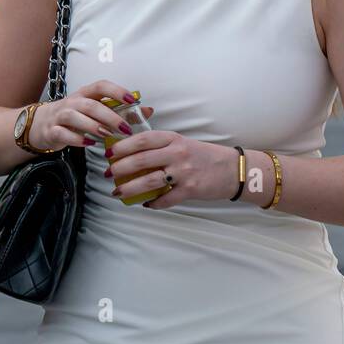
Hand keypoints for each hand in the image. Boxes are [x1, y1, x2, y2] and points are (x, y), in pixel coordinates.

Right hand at [29, 82, 154, 150]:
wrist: (41, 124)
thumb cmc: (76, 116)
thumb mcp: (95, 110)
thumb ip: (121, 111)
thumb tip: (149, 110)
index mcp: (85, 93)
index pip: (101, 85)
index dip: (117, 91)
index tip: (132, 100)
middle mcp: (72, 101)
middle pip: (91, 105)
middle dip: (110, 116)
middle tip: (125, 129)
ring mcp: (60, 115)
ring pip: (76, 117)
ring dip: (94, 127)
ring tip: (108, 135)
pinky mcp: (52, 131)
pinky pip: (63, 134)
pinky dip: (77, 139)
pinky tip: (89, 144)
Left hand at [105, 128, 239, 208]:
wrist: (233, 169)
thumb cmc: (205, 156)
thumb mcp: (183, 143)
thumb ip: (161, 146)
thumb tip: (133, 152)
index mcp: (174, 138)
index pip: (142, 139)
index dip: (122, 146)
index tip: (109, 153)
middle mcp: (178, 153)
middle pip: (141, 160)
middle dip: (120, 168)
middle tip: (109, 174)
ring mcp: (184, 172)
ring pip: (149, 180)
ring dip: (130, 188)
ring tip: (117, 192)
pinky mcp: (190, 189)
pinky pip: (166, 199)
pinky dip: (153, 203)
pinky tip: (146, 204)